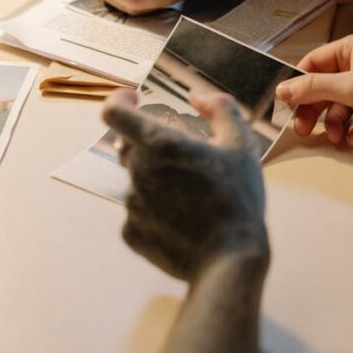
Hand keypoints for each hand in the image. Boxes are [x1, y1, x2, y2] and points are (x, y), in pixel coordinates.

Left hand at [103, 88, 267, 280]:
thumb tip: (196, 94)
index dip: (118, 100)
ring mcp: (131, 204)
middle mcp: (138, 171)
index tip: (133, 99)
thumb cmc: (238, 197)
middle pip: (128, 146)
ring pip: (137, 180)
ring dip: (158, 180)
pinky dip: (156, 210)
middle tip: (184, 156)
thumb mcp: (240, 143)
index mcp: (159, 144)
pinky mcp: (131, 233)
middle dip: (150, 143)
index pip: (113, 112)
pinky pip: (138, 212)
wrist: (230, 258)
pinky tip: (184, 220)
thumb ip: (219, 107)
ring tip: (194, 196)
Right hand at [275, 29, 352, 148]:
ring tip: (340, 137)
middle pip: (326, 87)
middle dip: (317, 110)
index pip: (315, 63)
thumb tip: (281, 89)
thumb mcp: (350, 87)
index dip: (299, 84)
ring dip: (338, 123)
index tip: (286, 105)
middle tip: (304, 130)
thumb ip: (313, 88)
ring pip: (343, 104)